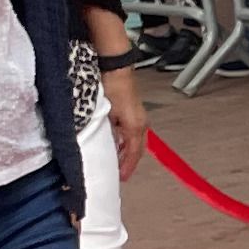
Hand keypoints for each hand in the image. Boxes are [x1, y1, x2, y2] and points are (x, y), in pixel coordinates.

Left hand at [103, 63, 148, 182]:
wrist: (116, 69)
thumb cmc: (113, 89)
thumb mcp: (110, 114)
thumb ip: (111, 134)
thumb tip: (108, 149)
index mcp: (136, 127)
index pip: (133, 154)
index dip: (127, 167)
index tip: (121, 178)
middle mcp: (141, 125)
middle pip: (137, 150)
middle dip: (129, 163)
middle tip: (120, 174)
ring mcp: (139, 119)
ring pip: (135, 143)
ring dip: (128, 153)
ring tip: (118, 163)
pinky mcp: (133, 114)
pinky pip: (132, 135)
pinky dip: (126, 144)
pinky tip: (117, 145)